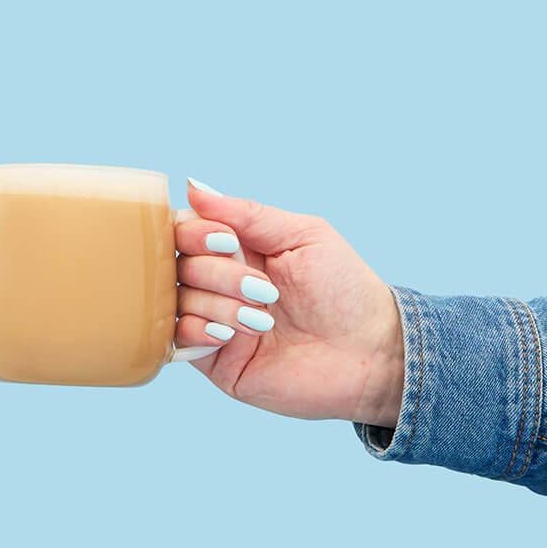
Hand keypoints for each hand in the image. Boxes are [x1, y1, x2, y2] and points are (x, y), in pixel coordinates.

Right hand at [175, 180, 404, 427]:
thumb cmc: (344, 291)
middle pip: (180, 264)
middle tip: (265, 292)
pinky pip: (179, 338)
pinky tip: (232, 337)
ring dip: (220, 305)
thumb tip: (193, 187)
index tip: (229, 242)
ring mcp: (214, 321)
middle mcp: (220, 283)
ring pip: (180, 300)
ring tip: (262, 321)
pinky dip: (200, 331)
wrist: (367, 353)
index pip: (185, 230)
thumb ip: (248, 213)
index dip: (195, 233)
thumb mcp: (303, 236)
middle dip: (220, 274)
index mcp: (239, 249)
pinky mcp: (213, 360)